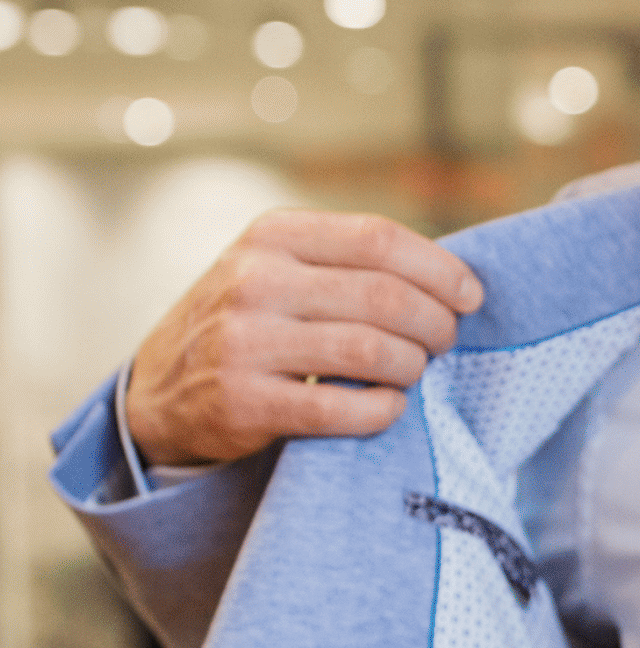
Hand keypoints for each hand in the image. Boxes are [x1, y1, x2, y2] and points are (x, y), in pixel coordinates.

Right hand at [125, 211, 483, 466]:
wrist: (161, 390)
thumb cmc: (252, 321)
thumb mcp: (280, 267)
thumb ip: (350, 262)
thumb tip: (458, 279)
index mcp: (272, 236)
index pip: (379, 239)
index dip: (441, 270)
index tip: (470, 297)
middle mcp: (254, 281)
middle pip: (386, 297)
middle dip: (436, 324)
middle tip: (444, 342)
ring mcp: (245, 342)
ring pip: (371, 350)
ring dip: (413, 366)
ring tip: (413, 371)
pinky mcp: (245, 402)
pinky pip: (343, 408)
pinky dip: (383, 410)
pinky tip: (388, 406)